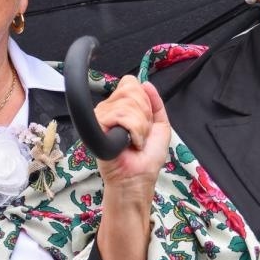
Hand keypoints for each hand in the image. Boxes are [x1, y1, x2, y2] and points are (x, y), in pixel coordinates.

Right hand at [93, 76, 170, 192]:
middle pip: (130, 90)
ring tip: (135, 141)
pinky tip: (129, 143)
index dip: (143, 100)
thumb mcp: (161, 125)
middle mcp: (109, 109)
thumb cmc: (147, 158)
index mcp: (122, 107)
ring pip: (128, 104)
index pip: (130, 84)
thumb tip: (146, 83)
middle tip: (140, 134)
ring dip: (140, 126)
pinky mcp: (98, 126)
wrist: (138, 177)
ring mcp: (102, 117)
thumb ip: (156, 103)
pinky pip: (122, 115)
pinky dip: (134, 130)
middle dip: (144, 115)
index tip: (146, 121)